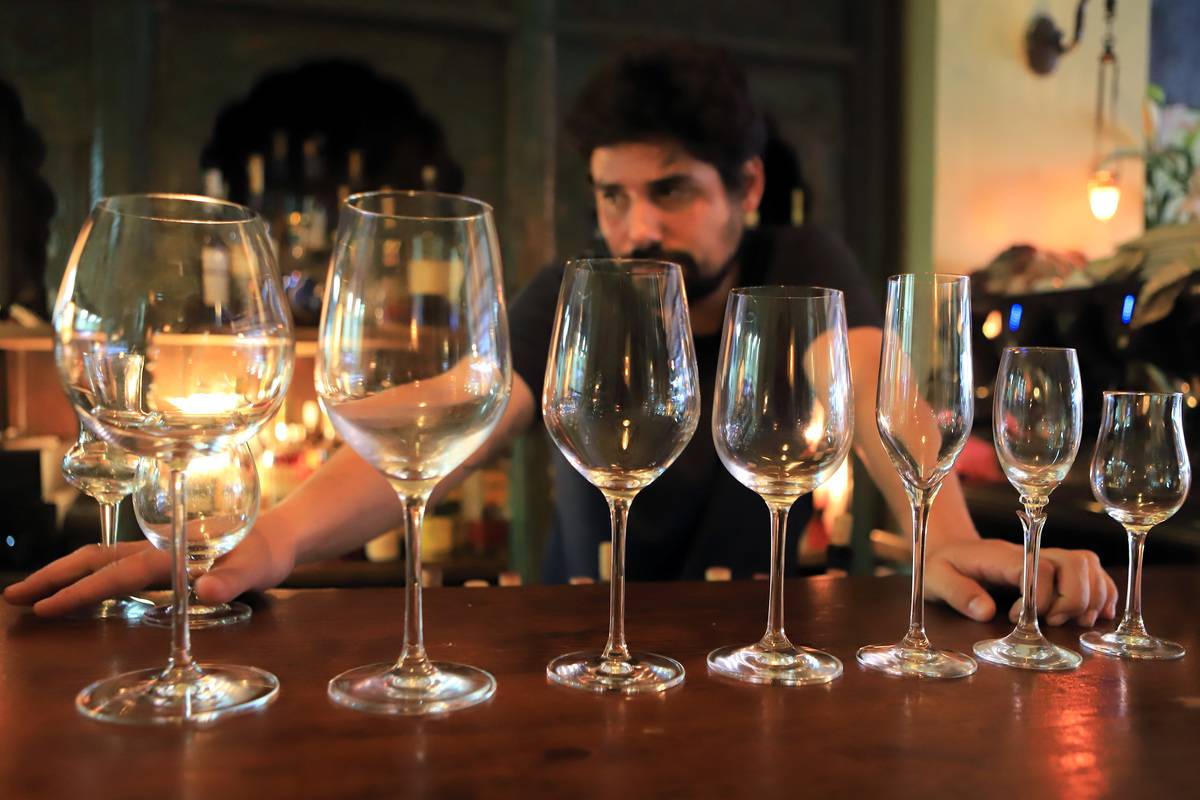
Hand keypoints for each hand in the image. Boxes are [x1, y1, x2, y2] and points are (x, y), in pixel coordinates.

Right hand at [3, 522, 297, 616]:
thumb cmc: (268, 552)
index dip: (83, 591)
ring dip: (65, 575)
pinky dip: (87, 575)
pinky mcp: (162, 558)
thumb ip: (233, 579)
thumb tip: (204, 588)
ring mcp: (157, 552)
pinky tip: (73, 588)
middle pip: (97, 560)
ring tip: (29, 593)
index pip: (120, 575)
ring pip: (101, 560)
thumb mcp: (259, 569)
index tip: (46, 607)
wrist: (279, 534)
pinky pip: (115, 566)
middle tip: (14, 596)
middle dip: (54, 577)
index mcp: (174, 553)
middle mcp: (159, 549)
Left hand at [925, 538, 1118, 625]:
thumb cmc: (943, 566)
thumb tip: (986, 612)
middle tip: (1050, 622)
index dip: (1039, 597)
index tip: (1017, 617)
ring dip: (1090, 598)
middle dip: (1073, 599)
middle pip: (1075, 563)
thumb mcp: (937, 579)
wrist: (948, 551)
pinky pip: (1093, 572)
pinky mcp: (1055, 569)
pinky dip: (1101, 593)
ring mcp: (1046, 558)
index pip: (1039, 567)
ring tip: (1067, 621)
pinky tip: (1093, 615)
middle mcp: (1030, 553)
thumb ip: (958, 593)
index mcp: (1002, 556)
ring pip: (1089, 565)